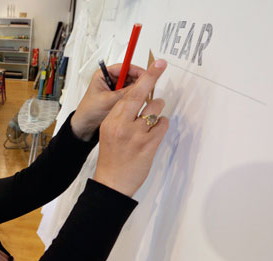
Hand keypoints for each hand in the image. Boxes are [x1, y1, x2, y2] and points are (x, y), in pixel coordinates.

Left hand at [71, 63, 144, 140]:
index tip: (147, 75)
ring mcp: (115, 88)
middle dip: (140, 80)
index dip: (137, 70)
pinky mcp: (118, 97)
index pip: (124, 67)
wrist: (85, 126)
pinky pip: (130, 93)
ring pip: (132, 84)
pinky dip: (136, 96)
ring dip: (138, 89)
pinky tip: (140, 100)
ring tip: (144, 94)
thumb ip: (125, 93)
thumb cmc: (89, 111)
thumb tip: (141, 86)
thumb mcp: (109, 100)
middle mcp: (110, 79)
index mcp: (103, 74)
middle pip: (130, 74)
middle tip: (149, 86)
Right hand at [93, 59, 168, 196]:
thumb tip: (139, 100)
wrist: (112, 182)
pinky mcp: (149, 145)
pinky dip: (161, 125)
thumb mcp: (109, 133)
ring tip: (151, 121)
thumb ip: (122, 117)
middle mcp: (122, 125)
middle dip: (152, 77)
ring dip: (157, 111)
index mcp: (111, 121)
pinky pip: (162, 125)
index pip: (127, 94)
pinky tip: (154, 133)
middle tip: (161, 66)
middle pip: (140, 95)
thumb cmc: (112, 158)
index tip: (155, 65)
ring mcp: (136, 135)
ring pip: (155, 109)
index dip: (143, 78)